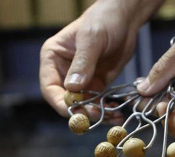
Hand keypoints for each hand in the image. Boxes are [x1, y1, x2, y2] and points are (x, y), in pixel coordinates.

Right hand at [40, 0, 162, 121]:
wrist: (124, 21)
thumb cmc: (104, 20)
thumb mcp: (92, 38)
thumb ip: (83, 62)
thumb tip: (73, 88)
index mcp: (54, 59)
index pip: (50, 88)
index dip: (61, 103)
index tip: (75, 112)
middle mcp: (64, 73)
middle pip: (68, 101)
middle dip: (82, 112)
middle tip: (99, 116)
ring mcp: (81, 81)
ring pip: (84, 106)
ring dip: (97, 115)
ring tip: (113, 118)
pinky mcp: (96, 86)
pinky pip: (98, 103)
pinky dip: (106, 111)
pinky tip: (117, 114)